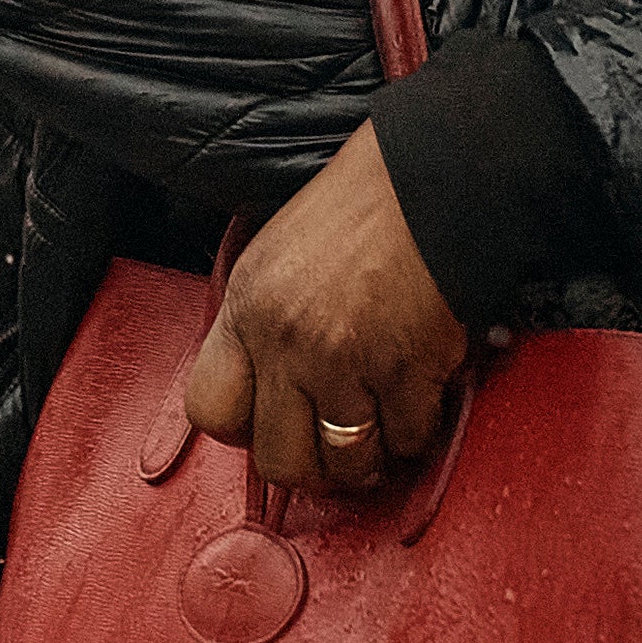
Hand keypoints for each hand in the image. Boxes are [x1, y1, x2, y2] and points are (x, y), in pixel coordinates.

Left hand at [187, 123, 470, 494]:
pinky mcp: (407, 369)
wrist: (430, 177)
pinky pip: (407, 439)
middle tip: (334, 449)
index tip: (274, 426)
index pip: (211, 411)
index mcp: (246, 307)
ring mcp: (345, 361)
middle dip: (311, 466)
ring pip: (345, 463)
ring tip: (379, 436)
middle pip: (278, 460)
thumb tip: (264, 386)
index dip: (245, 431)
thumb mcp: (278, 255)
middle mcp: (285, 341)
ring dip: (367, 461)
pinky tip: (419, 404)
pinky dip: (417, 433)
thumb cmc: (361, 207)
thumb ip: (260, 322)